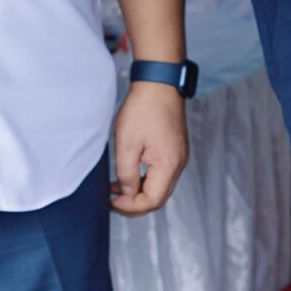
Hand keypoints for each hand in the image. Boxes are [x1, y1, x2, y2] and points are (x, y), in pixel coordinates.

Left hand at [112, 82, 189, 215]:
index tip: (111, 201)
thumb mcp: (127, 144)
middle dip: (134, 204)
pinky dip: (145, 180)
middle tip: (111, 202)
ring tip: (115, 190)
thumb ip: (126, 174)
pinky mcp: (175, 149)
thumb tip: (126, 192)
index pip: (152, 200)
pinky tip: (127, 175)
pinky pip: (161, 174)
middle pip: (158, 198)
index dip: (130, 206)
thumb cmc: (143, 109)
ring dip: (139, 193)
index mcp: (169, 164)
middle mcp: (179, 164)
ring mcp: (179, 156)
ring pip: (160, 187)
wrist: (159, 83)